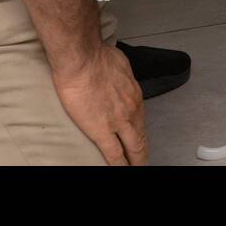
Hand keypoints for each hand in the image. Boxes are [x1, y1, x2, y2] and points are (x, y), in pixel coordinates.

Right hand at [52, 44, 147, 164]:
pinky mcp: (101, 130)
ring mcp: (119, 122)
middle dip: (142, 153)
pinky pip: (114, 154)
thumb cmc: (97, 56)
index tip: (141, 142)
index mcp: (135, 96)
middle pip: (141, 138)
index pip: (141, 121)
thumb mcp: (120, 65)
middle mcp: (132, 110)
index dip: (141, 134)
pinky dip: (119, 165)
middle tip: (143, 162)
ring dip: (135, 160)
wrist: (83, 59)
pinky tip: (121, 169)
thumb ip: (122, 78)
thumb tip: (118, 80)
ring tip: (136, 167)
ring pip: (133, 148)